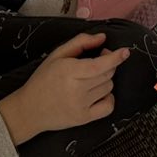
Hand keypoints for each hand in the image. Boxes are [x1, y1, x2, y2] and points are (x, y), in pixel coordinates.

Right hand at [0, 31, 128, 144]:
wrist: (30, 109)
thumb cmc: (43, 79)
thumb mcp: (57, 55)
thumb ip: (80, 42)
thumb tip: (102, 38)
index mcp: (69, 72)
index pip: (99, 65)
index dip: (115, 58)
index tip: (126, 51)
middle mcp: (77, 90)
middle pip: (107, 75)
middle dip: (107, 65)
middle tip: (96, 62)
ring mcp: (81, 106)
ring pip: (109, 88)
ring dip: (105, 80)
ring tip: (90, 79)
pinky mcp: (84, 119)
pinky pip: (108, 106)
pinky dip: (108, 97)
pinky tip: (98, 93)